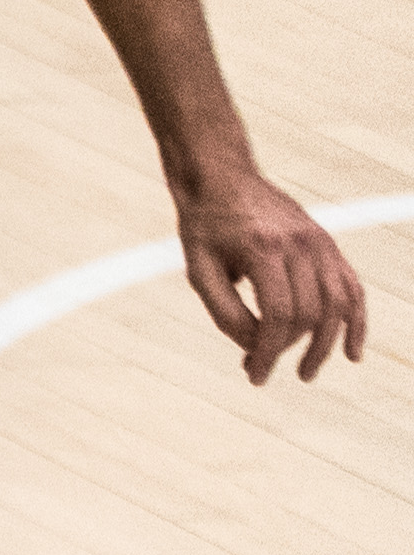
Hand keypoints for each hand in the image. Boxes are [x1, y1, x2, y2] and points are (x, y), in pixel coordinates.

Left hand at [178, 168, 371, 383]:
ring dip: (325, 345)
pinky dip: (356, 320)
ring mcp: (321, 243)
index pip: (277, 314)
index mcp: (264, 249)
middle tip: (260, 369)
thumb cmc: (205, 227)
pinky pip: (352, 287)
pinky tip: (352, 352)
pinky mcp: (328, 244)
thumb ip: (225, 311)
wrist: (222, 179)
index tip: (255, 375)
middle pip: (308, 313)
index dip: (268, 351)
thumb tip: (254, 346)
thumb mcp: (199, 270)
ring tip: (306, 371)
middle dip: (287, 349)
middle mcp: (300, 245)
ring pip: (337, 305)